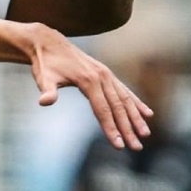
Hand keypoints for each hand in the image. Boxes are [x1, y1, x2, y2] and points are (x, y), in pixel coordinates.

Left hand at [26, 23, 150, 149]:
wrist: (49, 43)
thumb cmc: (45, 63)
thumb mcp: (43, 77)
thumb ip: (47, 90)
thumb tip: (44, 102)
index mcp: (89, 81)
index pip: (103, 110)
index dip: (111, 128)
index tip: (118, 145)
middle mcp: (102, 77)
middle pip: (117, 107)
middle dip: (127, 129)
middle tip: (136, 148)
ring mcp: (107, 75)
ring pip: (125, 100)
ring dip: (136, 118)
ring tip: (145, 134)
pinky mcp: (107, 74)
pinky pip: (124, 91)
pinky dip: (136, 102)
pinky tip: (147, 113)